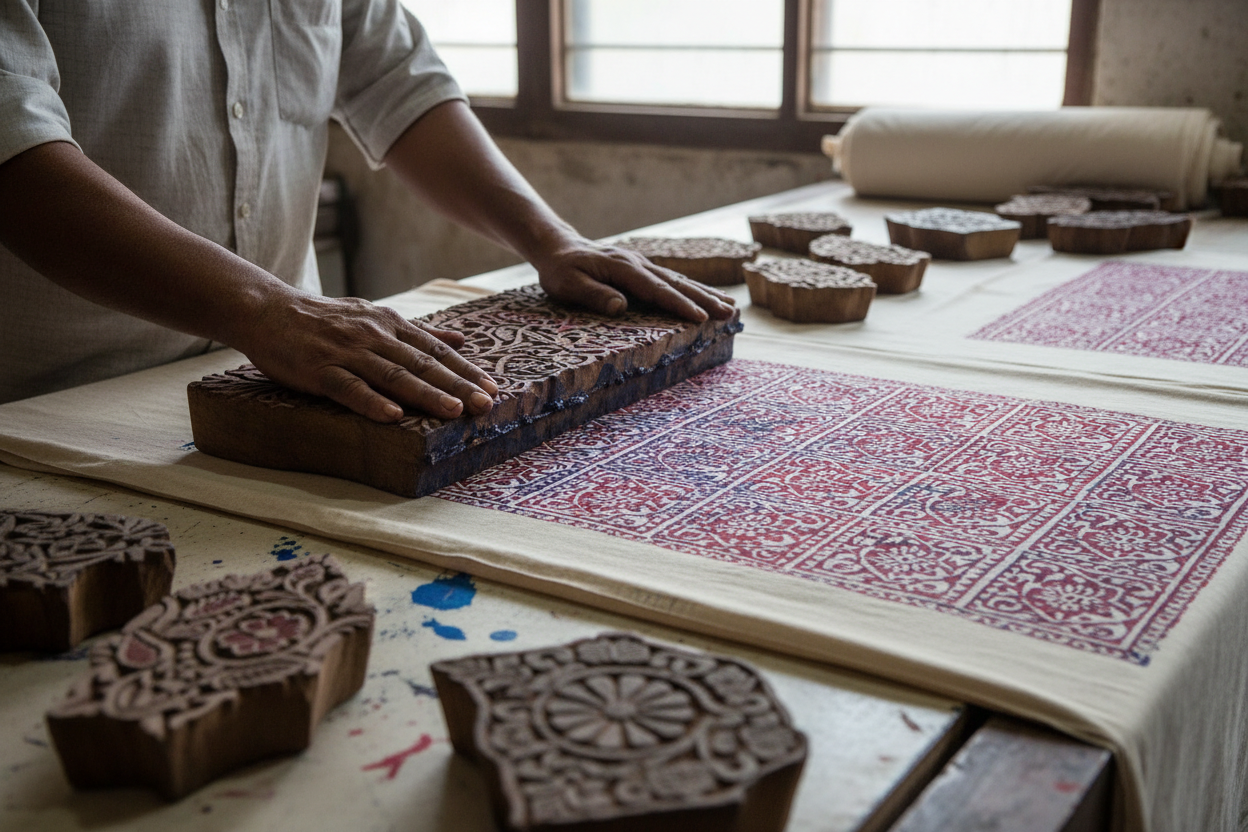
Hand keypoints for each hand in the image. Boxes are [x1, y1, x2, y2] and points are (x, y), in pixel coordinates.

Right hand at [235, 292, 496, 423]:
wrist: (269, 311)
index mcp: (390, 325)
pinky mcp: (320, 370)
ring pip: (393, 376)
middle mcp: (374, 336)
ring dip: (425, 394)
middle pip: (422, 364)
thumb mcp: (376, 317)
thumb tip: (460, 339)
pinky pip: (349, 388)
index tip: (492, 388)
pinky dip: (372, 402)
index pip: (435, 350)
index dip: (465, 370)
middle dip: (456, 385)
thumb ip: (418, 332)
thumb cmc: (327, 320)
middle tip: (485, 404)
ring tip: (453, 411)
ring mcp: (347, 353)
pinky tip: (393, 416)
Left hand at [533, 237, 736, 321]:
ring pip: (679, 280)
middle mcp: (638, 264)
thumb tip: (621, 307)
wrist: (559, 247)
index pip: (656, 290)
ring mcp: (643, 264)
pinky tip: (708, 297)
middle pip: (676, 283)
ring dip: (705, 294)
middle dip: (704, 299)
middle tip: (729, 313)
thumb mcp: (568, 284)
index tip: (700, 318)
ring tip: (730, 307)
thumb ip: (594, 295)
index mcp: (623, 268)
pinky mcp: (643, 269)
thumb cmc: (561, 270)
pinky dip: (693, 289)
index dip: (679, 305)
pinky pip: (672, 279)